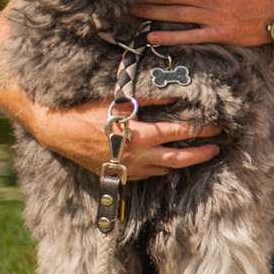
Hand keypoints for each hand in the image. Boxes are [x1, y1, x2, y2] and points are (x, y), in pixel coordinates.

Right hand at [28, 96, 221, 179]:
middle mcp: (137, 156)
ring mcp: (128, 169)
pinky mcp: (118, 175)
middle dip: (201, 154)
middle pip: (179, 159)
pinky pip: (147, 176)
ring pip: (164, 170)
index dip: (201, 130)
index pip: (180, 133)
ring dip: (183, 164)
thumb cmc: (86, 111)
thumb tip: (175, 97)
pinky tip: (168, 165)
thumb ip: (149, 100)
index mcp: (140, 135)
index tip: (217, 127)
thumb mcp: (118, 101)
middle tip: (217, 149)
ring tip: (197, 156)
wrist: (56, 130)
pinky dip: (161, 170)